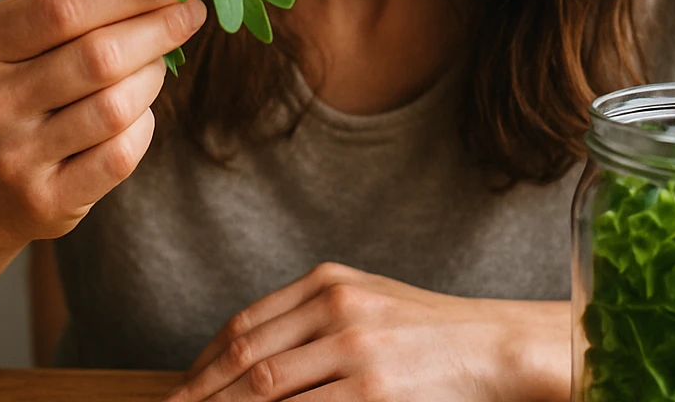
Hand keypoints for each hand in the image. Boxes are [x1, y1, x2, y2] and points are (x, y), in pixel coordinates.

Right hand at [0, 0, 205, 251]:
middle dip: (159, 29)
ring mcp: (14, 155)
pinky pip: (120, 155)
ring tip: (156, 66)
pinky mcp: (43, 199)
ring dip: (152, 79)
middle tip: (191, 13)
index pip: (66, 7)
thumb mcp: (26, 42)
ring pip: (115, 106)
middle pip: (99, 56)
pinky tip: (139, 115)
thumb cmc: (24, 93)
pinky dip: (143, 127)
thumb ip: (82, 9)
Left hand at [160, 262, 571, 401]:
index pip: (245, 325)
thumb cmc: (427, 332)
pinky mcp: (373, 393)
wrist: (494, 348)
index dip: (203, 362)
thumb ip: (312, 318)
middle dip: (200, 392)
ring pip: (264, 388)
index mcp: (329, 282)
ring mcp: (355, 350)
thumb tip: (246, 355)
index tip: (181, 390)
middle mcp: (337, 308)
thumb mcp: (368, 301)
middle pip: (244, 356)